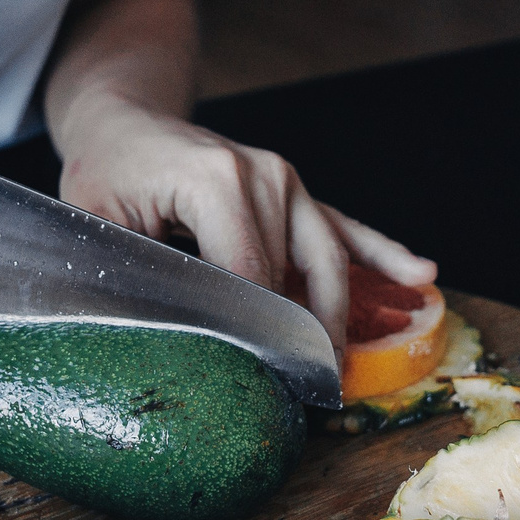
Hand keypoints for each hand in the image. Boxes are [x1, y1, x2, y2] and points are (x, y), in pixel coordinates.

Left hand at [54, 94, 436, 347]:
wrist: (125, 122)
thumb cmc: (105, 172)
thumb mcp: (99, 223)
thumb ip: (133, 273)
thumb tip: (163, 336)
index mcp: (218, 182)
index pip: (252, 277)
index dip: (259, 335)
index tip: (266, 384)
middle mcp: (265, 176)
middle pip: (297, 275)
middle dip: (305, 337)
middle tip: (307, 397)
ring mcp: (288, 181)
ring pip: (329, 259)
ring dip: (341, 315)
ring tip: (341, 369)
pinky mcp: (297, 191)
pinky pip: (345, 227)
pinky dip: (383, 252)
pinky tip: (421, 272)